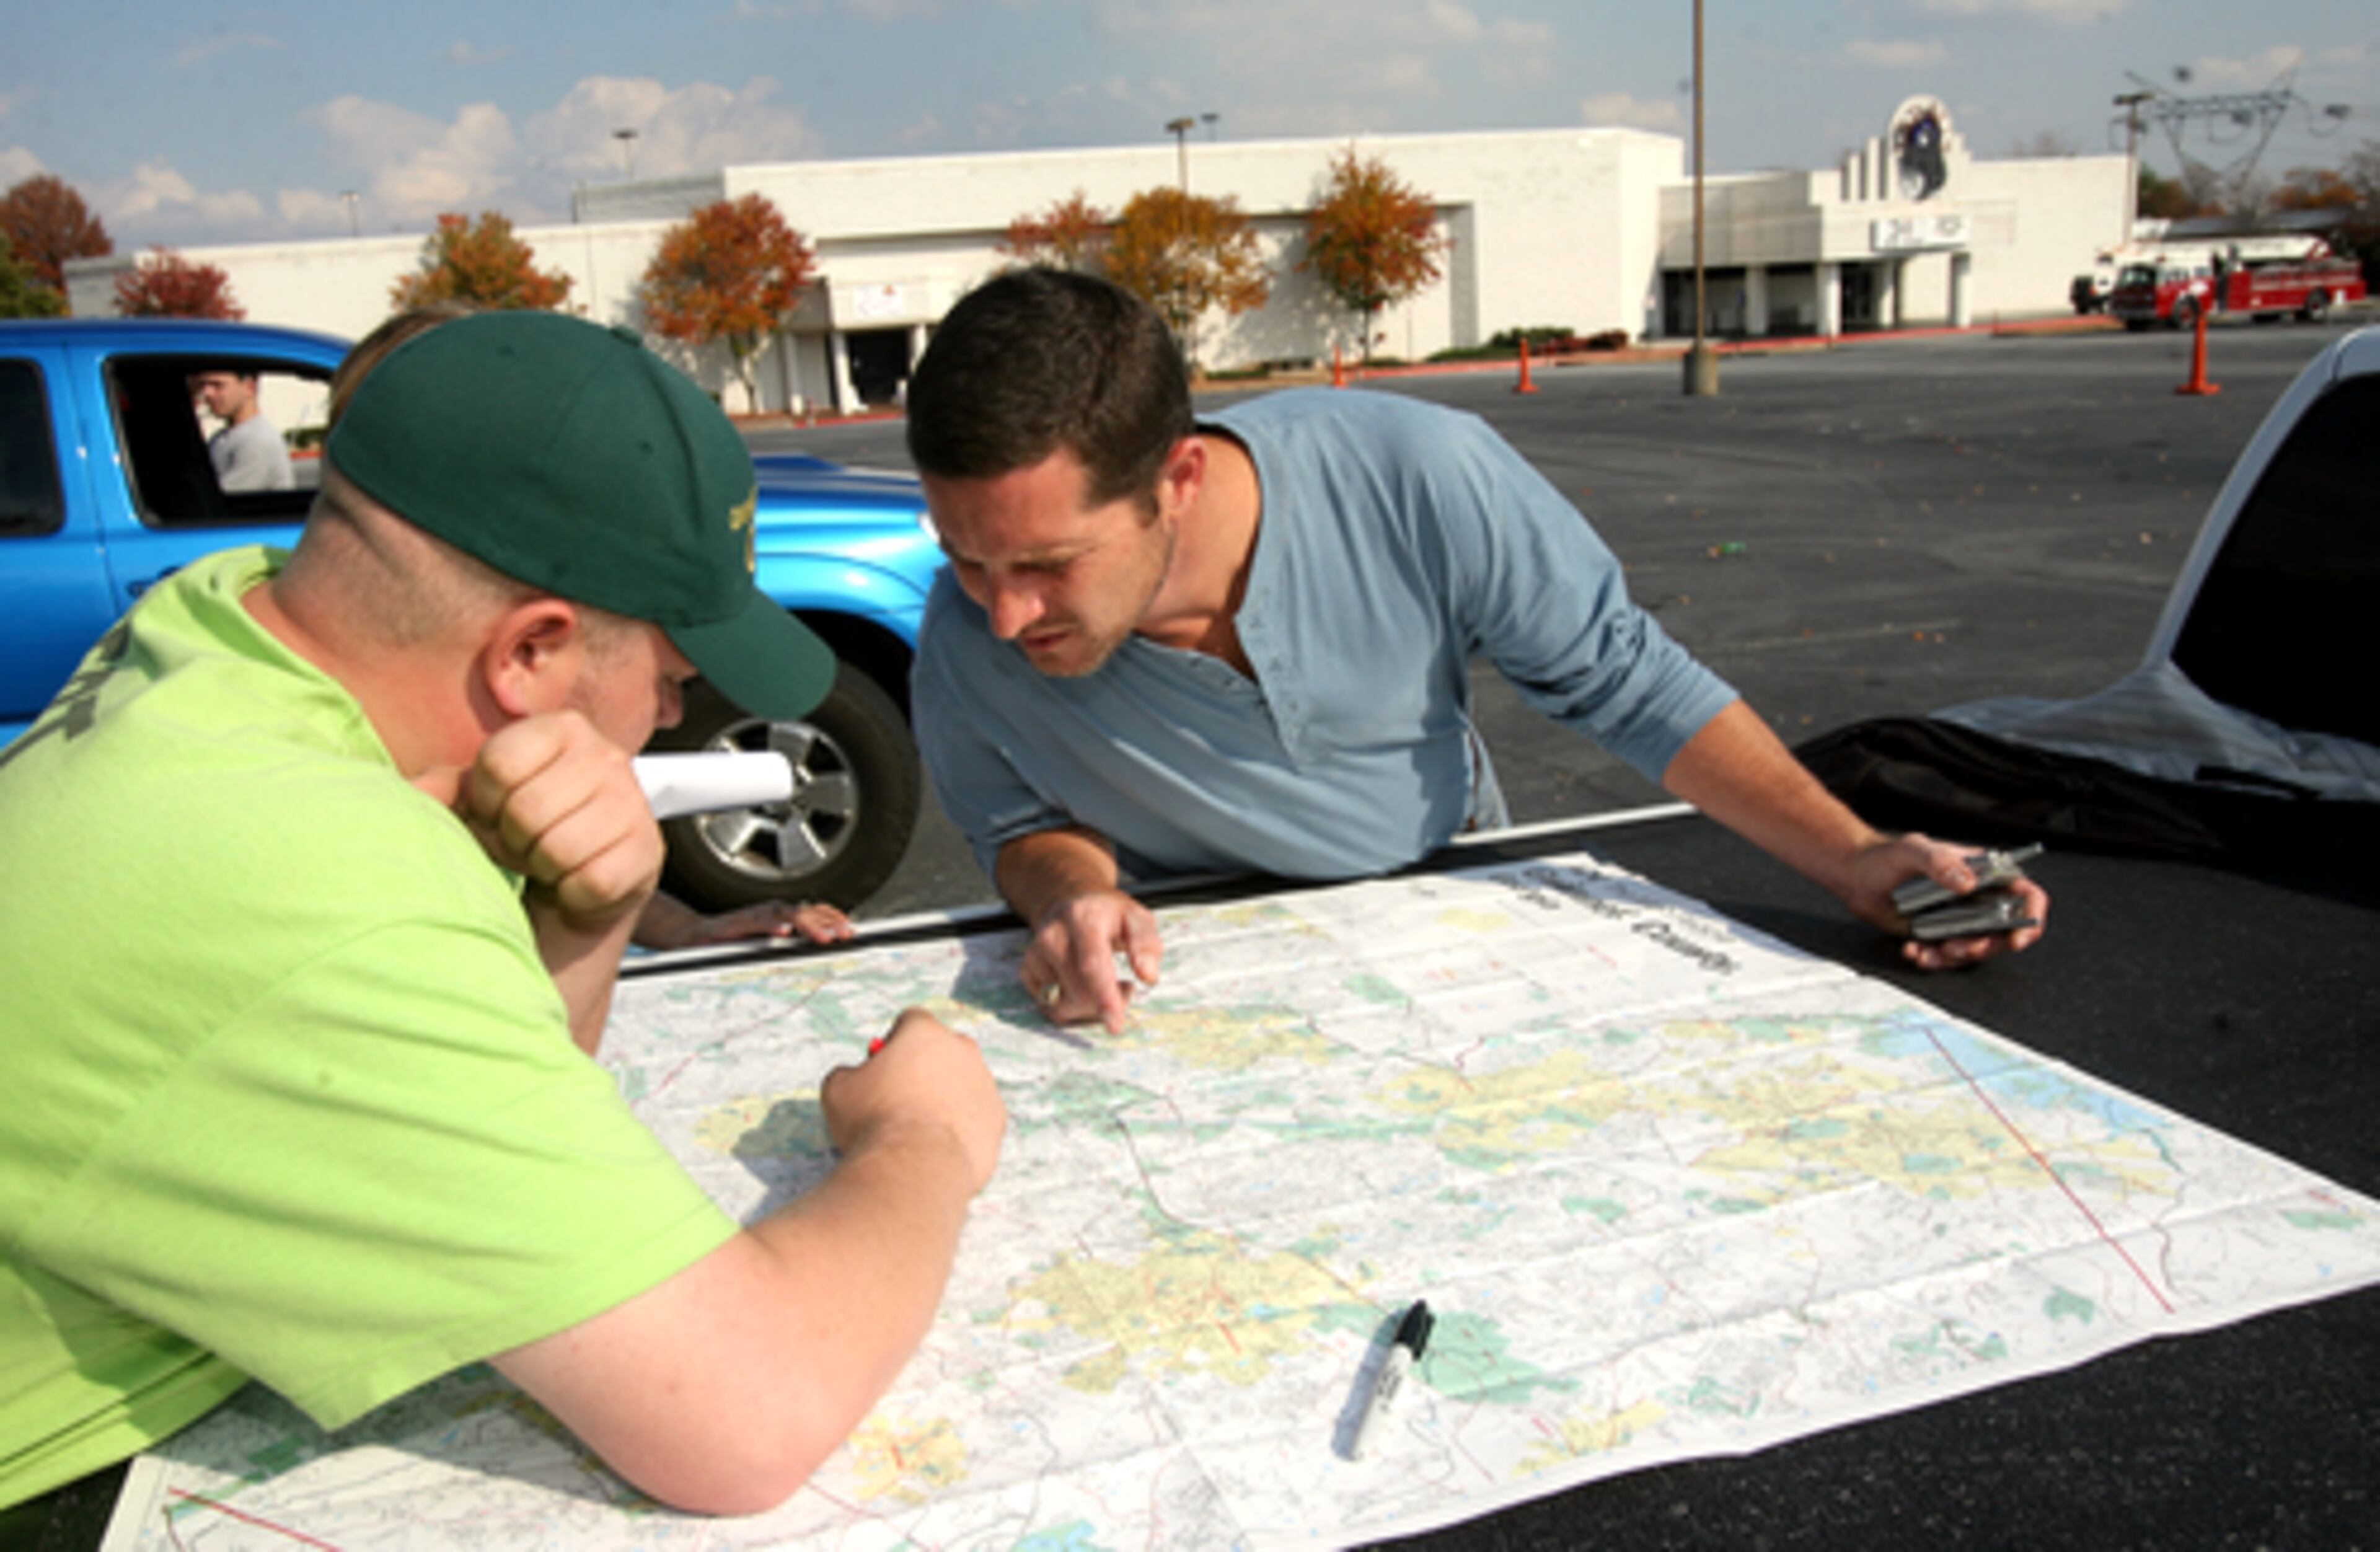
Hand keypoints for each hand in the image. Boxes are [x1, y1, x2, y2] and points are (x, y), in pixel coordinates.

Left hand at [415, 711, 663, 932]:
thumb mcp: (482, 801)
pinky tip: (576, 881)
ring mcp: (633, 803)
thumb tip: (418, 791)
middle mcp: (606, 756)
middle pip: (527, 809)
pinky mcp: (649, 851)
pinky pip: (592, 881)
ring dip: (544, 868)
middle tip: (525, 845)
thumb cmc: (527, 833)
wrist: (578, 881)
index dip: (485, 802)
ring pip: (560, 848)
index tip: (497, 814)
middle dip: (514, 841)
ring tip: (550, 861)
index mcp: (563, 728)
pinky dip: (574, 893)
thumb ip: (443, 788)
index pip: (498, 762)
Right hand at [635, 896, 856, 949]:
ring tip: (823, 937)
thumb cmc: (731, 941)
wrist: (694, 936)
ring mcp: (754, 916)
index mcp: (780, 917)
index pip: (813, 913)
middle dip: (828, 922)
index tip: (852, 929)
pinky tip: (782, 934)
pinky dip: (770, 926)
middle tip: (845, 935)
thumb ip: (789, 945)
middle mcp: (770, 912)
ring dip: (807, 924)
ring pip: (785, 914)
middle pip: (805, 912)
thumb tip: (819, 948)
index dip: (834, 918)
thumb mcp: (766, 944)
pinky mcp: (735, 924)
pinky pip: (755, 923)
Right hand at [823, 1009, 1004, 1192]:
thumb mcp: (837, 1089)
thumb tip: (854, 1075)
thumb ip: (848, 1072)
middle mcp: (962, 1049)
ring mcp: (984, 1083)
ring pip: (962, 1082)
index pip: (910, 1021)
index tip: (882, 1066)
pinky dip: (960, 1126)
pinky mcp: (997, 1117)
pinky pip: (976, 1115)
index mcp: (924, 1032)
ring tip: (918, 1128)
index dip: (893, 1042)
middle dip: (923, 1067)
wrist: (915, 1168)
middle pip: (941, 1050)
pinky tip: (938, 1145)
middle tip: (899, 1098)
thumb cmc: (872, 1122)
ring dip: (944, 1097)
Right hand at [1020, 888, 1161, 1033]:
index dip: (1105, 997)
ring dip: (1088, 1007)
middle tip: (1126, 988)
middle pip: (1078, 992)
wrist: (1070, 901)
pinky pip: (1050, 1006)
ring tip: (1104, 984)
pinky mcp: (1027, 969)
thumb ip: (1146, 944)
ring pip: (1061, 1005)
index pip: (1091, 964)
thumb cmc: (1108, 915)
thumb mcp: (1137, 918)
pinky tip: (1081, 986)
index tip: (1115, 1023)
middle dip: (1106, 1003)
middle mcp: (1053, 936)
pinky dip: (1070, 1006)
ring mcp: (1035, 954)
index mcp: (1083, 919)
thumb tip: (1148, 976)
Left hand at [1844, 832, 2049, 969]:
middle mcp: (1978, 897)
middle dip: (1985, 946)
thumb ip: (1939, 861)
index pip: (2026, 894)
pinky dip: (1933, 959)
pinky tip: (1913, 950)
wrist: (1856, 877)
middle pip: (2006, 932)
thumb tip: (1969, 882)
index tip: (2016, 938)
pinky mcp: (1942, 935)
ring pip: (1977, 949)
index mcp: (1984, 872)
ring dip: (1956, 957)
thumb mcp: (1912, 850)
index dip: (2031, 917)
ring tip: (1927, 951)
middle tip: (1956, 948)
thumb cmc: (1886, 856)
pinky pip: (1949, 956)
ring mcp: (1961, 919)